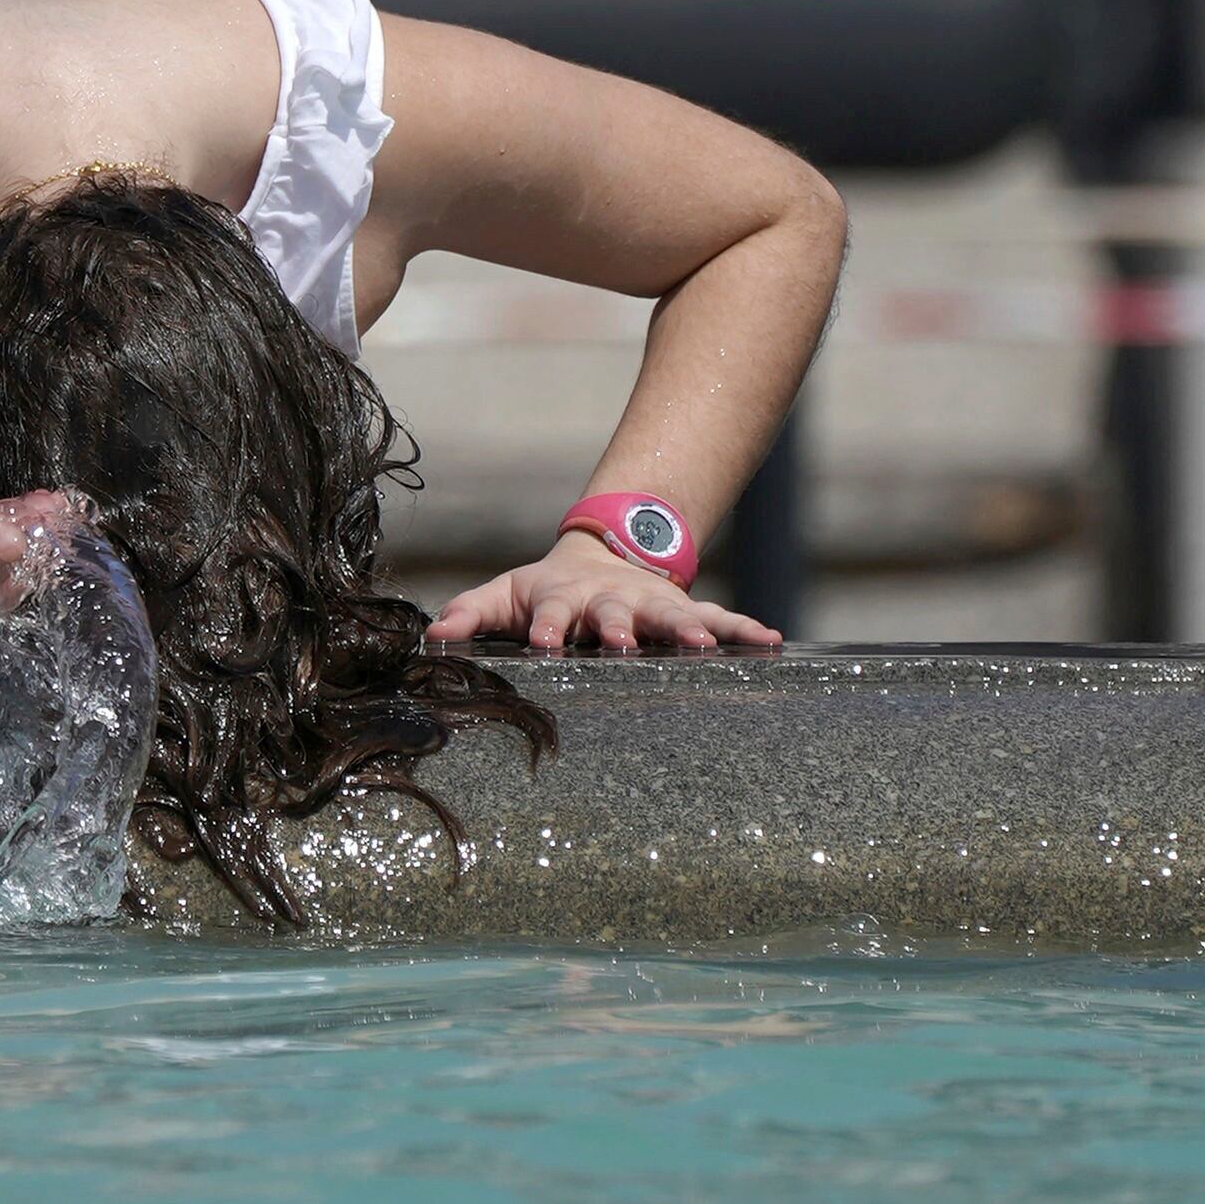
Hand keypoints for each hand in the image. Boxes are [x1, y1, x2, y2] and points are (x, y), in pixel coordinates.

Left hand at [425, 531, 784, 653]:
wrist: (599, 557)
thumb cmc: (544, 592)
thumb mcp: (503, 596)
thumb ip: (469, 614)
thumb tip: (430, 637)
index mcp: (563, 598)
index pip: (552, 612)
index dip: (549, 627)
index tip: (547, 644)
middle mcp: (611, 600)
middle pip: (616, 612)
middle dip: (620, 628)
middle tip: (625, 645)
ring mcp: (651, 604)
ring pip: (672, 615)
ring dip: (689, 629)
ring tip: (707, 646)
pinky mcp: (684, 609)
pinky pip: (721, 618)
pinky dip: (746, 629)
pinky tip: (774, 641)